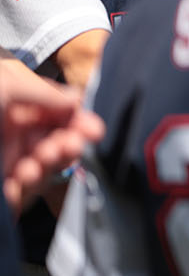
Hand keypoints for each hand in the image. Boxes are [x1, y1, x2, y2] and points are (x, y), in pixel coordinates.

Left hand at [0, 58, 104, 208]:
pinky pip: (32, 187)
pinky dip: (35, 181)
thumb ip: (44, 91)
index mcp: (14, 105)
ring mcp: (9, 161)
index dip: (79, 118)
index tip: (93, 129)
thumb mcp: (6, 85)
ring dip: (56, 160)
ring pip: (49, 162)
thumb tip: (77, 100)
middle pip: (60, 137)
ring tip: (48, 157)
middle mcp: (14, 132)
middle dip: (72, 140)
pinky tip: (25, 175)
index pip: (59, 110)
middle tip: (77, 144)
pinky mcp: (5, 190)